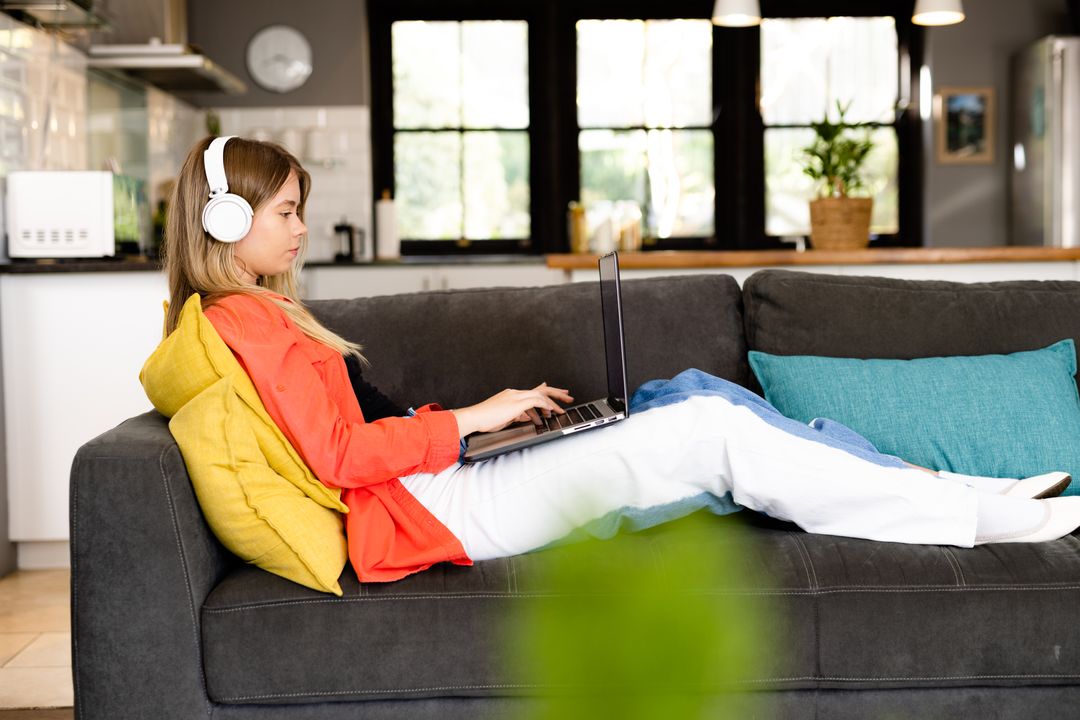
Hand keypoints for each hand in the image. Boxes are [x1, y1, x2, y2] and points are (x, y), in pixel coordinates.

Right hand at [451, 383, 573, 436]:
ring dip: (553, 402)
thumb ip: (518, 415)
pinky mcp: (516, 403)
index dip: (547, 392)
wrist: (474, 417)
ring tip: (562, 409)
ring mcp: (516, 396)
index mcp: (512, 395)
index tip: (557, 393)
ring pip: (540, 395)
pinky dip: (545, 405)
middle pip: (541, 389)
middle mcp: (515, 393)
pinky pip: (536, 401)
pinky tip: (550, 412)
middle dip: (556, 393)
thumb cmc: (485, 419)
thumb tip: (529, 416)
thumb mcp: (505, 418)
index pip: (533, 391)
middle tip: (569, 396)